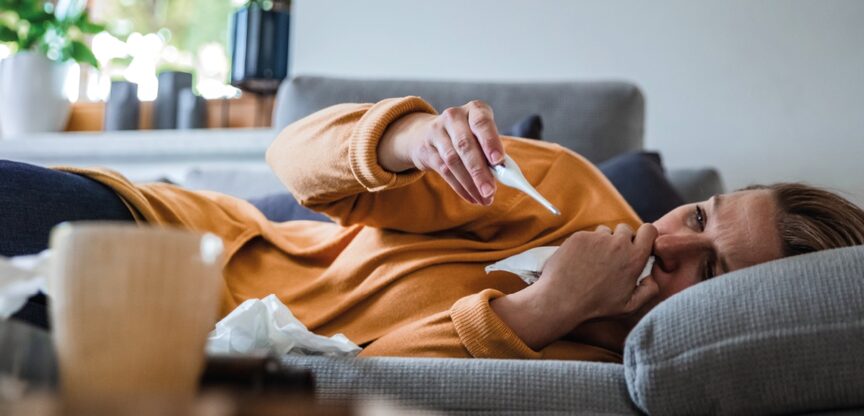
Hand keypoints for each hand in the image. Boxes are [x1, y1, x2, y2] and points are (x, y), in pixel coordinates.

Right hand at [378, 100, 504, 204]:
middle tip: (490, 190)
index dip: (490, 141)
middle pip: (465, 145)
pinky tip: (471, 197)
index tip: (498, 161)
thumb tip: (502, 174)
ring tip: (484, 199)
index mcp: (474, 109)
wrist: (427, 133)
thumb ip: (491, 151)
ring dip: (470, 183)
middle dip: (479, 171)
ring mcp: (437, 132)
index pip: (481, 122)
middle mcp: (454, 117)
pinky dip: (460, 187)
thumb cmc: (466, 135)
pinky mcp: (426, 149)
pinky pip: (444, 171)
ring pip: (453, 161)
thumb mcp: (480, 134)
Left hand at [491, 223, 658, 349]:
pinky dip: (585, 245)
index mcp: (634, 258)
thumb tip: (651, 277)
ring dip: (603, 242)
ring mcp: (597, 238)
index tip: (638, 244)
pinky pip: (587, 235)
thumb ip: (649, 291)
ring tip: (594, 262)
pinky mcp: (579, 237)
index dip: (645, 235)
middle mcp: (618, 243)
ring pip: (605, 232)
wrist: (561, 300)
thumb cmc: (595, 306)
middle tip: (613, 258)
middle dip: (622, 240)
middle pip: (626, 229)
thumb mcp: (629, 307)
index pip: (649, 230)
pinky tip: (579, 262)